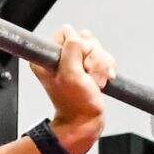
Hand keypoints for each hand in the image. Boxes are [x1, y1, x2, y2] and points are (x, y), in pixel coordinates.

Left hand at [37, 25, 114, 153]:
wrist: (85, 122)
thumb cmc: (76, 103)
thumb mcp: (71, 74)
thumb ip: (72, 49)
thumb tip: (77, 36)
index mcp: (47, 56)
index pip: (67, 32)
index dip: (79, 46)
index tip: (79, 65)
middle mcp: (59, 56)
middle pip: (85, 39)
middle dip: (93, 57)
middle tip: (88, 76)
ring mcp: (74, 62)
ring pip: (96, 48)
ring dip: (101, 65)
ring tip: (95, 82)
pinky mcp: (87, 67)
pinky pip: (103, 57)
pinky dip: (106, 69)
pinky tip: (101, 82)